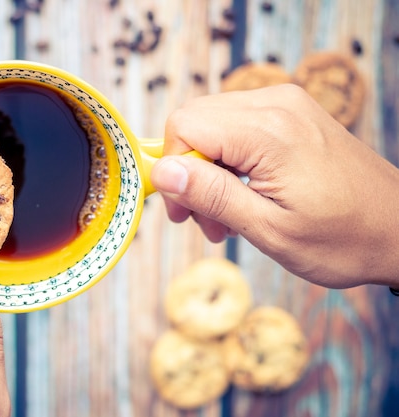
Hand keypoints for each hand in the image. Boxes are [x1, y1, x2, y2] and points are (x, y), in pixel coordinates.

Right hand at [151, 84, 398, 288]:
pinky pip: (237, 127)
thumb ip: (212, 194)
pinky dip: (228, 162)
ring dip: (207, 171)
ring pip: (212, 125)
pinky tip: (241, 197)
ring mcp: (286, 105)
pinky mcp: (291, 114)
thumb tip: (161, 172)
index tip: (184, 212)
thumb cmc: (343, 238)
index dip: (172, 170)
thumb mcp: (269, 228)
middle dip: (188, 172)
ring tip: (225, 218)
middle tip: (203, 219)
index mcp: (268, 130)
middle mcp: (276, 104)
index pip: (184, 125)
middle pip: (194, 121)